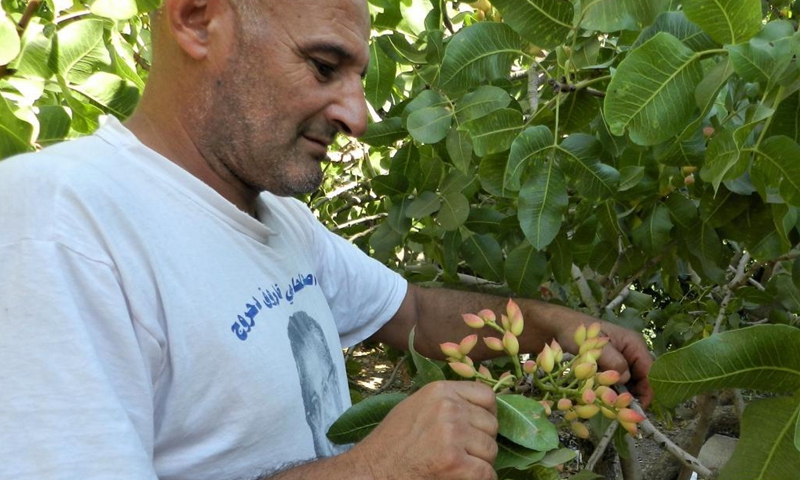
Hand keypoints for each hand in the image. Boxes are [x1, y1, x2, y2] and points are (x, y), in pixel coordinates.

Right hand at [352, 381, 498, 479]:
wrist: (373, 470)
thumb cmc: (392, 442)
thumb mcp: (417, 407)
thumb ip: (447, 403)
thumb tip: (481, 408)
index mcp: (440, 391)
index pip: (487, 396)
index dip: (487, 415)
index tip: (479, 428)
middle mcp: (449, 408)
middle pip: (491, 425)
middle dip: (481, 442)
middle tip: (462, 453)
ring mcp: (453, 434)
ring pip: (491, 450)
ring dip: (480, 462)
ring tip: (457, 465)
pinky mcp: (455, 462)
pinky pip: (486, 473)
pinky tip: (461, 478)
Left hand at [557, 320, 652, 407]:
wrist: (557, 327)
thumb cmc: (576, 331)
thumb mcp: (595, 345)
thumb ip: (613, 361)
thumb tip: (625, 378)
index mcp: (633, 344)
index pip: (649, 370)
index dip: (647, 390)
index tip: (638, 407)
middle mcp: (629, 354)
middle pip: (640, 380)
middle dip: (632, 396)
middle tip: (620, 410)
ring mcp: (618, 362)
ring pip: (626, 384)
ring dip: (618, 395)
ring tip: (607, 404)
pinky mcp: (607, 369)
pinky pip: (613, 384)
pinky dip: (608, 391)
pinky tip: (599, 397)